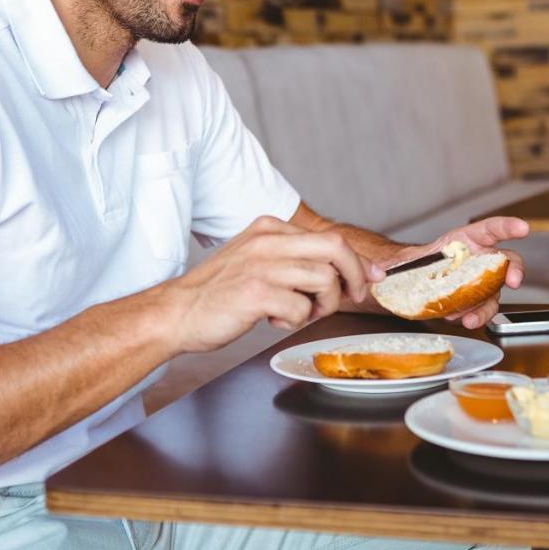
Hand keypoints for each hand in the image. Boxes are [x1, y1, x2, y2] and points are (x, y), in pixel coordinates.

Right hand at [159, 216, 384, 353]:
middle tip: (353, 297)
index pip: (329, 238)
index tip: (371, 278)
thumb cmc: (218, 293)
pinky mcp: (256, 292)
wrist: (177, 313)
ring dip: (322, 305)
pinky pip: (302, 308)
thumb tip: (342, 272)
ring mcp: (262, 265)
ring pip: (324, 280)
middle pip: (335, 249)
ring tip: (298, 313)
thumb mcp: (256, 261)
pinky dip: (295, 320)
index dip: (357, 262)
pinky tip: (273, 320)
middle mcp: (268, 241)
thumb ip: (293, 260)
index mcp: (269, 229)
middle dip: (355, 276)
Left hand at [378, 216, 529, 329]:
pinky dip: (475, 317)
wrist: (406, 286)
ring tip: (469, 318)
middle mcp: (476, 259)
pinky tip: (461, 320)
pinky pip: (482, 310)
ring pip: (495, 292)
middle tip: (513, 280)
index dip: (508, 226)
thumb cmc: (409, 267)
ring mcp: (478, 281)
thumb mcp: (401, 260)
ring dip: (487, 306)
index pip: (490, 229)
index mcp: (463, 240)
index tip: (522, 228)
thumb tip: (378, 272)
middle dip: (514, 270)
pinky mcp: (473, 301)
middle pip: (506, 261)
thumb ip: (394, 264)